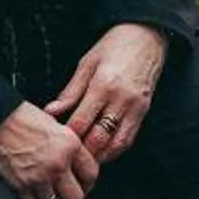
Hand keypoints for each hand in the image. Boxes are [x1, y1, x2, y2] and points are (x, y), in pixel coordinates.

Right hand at [0, 101, 99, 198]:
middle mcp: (58, 164)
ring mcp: (38, 177)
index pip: (91, 175)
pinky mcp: (19, 186)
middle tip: (67, 197)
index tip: (83, 186)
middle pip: (76, 198)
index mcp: (71, 146)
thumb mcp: (58, 126)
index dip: (89, 183)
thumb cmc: (26, 119)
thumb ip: (71, 148)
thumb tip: (79, 167)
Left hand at [49, 23, 168, 162]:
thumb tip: (51, 111)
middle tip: (66, 160)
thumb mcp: (87, 63)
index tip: (55, 144)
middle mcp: (121, 99)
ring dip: (98, 156)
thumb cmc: (114, 45)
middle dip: (81, 152)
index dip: (67, 137)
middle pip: (98, 137)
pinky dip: (114, 150)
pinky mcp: (144, 110)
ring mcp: (135, 106)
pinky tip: (102, 153)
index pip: (81, 122)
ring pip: (115, 144)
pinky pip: (128, 138)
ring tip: (82, 162)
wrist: (147, 36)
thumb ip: (70, 91)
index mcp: (103, 85)